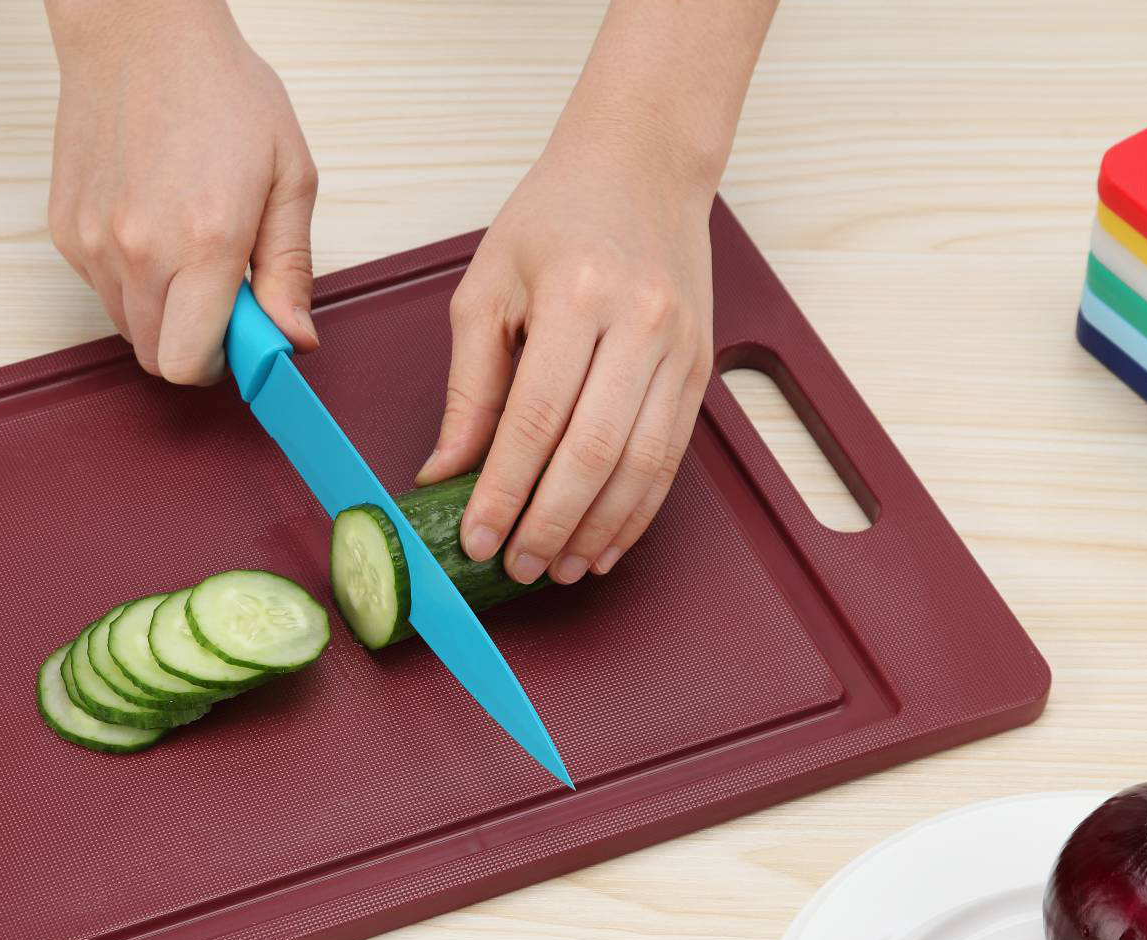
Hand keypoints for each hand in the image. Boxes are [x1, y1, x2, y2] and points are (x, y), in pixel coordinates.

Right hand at [44, 0, 318, 384]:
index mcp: (205, 242)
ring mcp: (92, 242)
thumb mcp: (287, 174)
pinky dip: (127, 276)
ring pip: (126, 325)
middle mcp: (139, 250)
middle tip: (219, 293)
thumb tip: (293, 340)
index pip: (190, 363)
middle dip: (192, 342)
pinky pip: (100, 287)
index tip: (241, 338)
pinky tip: (148, 219)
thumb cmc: (221, 92)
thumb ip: (290, 267)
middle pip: (156, 358)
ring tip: (183, 245)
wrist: (138, 32)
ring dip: (160, 309)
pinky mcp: (63, 230)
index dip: (221, 363)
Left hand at [418, 140, 715, 584]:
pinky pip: (672, 456)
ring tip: (560, 569)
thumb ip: (468, 386)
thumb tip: (445, 472)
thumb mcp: (488, 287)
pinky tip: (607, 541)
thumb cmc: (556, 217)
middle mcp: (641, 323)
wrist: (642, 164)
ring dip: (599, 530)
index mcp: (578, 296)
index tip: (476, 537)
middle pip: (594, 452)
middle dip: (550, 524)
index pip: (535, 418)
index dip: (505, 490)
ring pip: (643, 466)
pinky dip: (639, 509)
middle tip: (516, 567)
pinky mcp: (702, 367)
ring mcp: (681, 348)